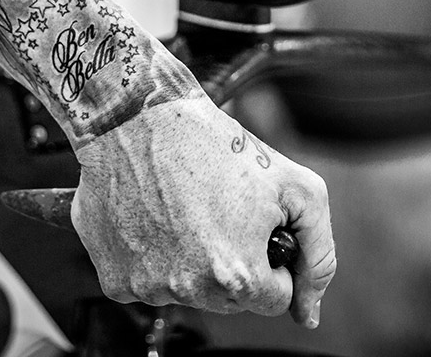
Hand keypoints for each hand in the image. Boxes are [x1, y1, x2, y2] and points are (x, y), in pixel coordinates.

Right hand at [71, 95, 335, 326]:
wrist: (137, 116)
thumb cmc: (214, 143)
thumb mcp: (298, 188)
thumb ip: (318, 256)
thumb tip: (309, 314)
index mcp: (237, 275)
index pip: (274, 299)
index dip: (271, 257)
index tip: (254, 224)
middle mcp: (187, 290)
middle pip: (230, 300)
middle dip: (233, 261)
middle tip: (219, 210)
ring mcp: (144, 286)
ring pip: (188, 292)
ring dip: (192, 261)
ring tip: (184, 208)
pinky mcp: (112, 277)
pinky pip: (147, 283)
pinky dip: (153, 256)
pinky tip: (154, 215)